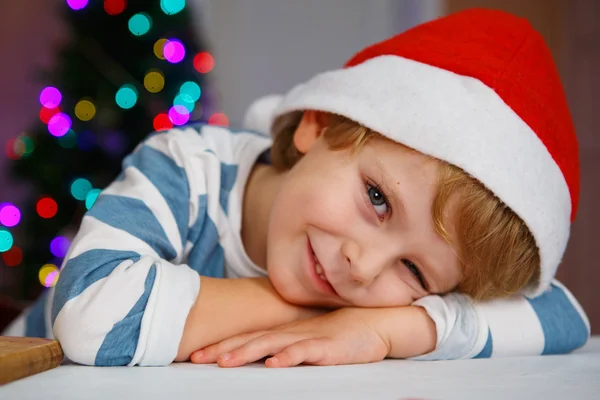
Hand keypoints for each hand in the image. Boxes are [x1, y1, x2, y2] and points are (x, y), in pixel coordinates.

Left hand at [189, 307, 390, 367]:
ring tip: (224, 361)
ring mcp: (309, 337)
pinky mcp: (328, 347)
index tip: (197, 354)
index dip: (223, 344)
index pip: (249, 337)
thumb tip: (263, 360)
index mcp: (285, 332)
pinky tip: (274, 364)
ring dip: (247, 352)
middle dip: (223, 349)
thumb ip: (286, 347)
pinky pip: (305, 352)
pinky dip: (288, 357)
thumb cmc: (341, 333)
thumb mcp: (308, 340)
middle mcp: (291, 333)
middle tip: (197, 357)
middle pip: (252, 340)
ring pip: (273, 344)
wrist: (375, 322)